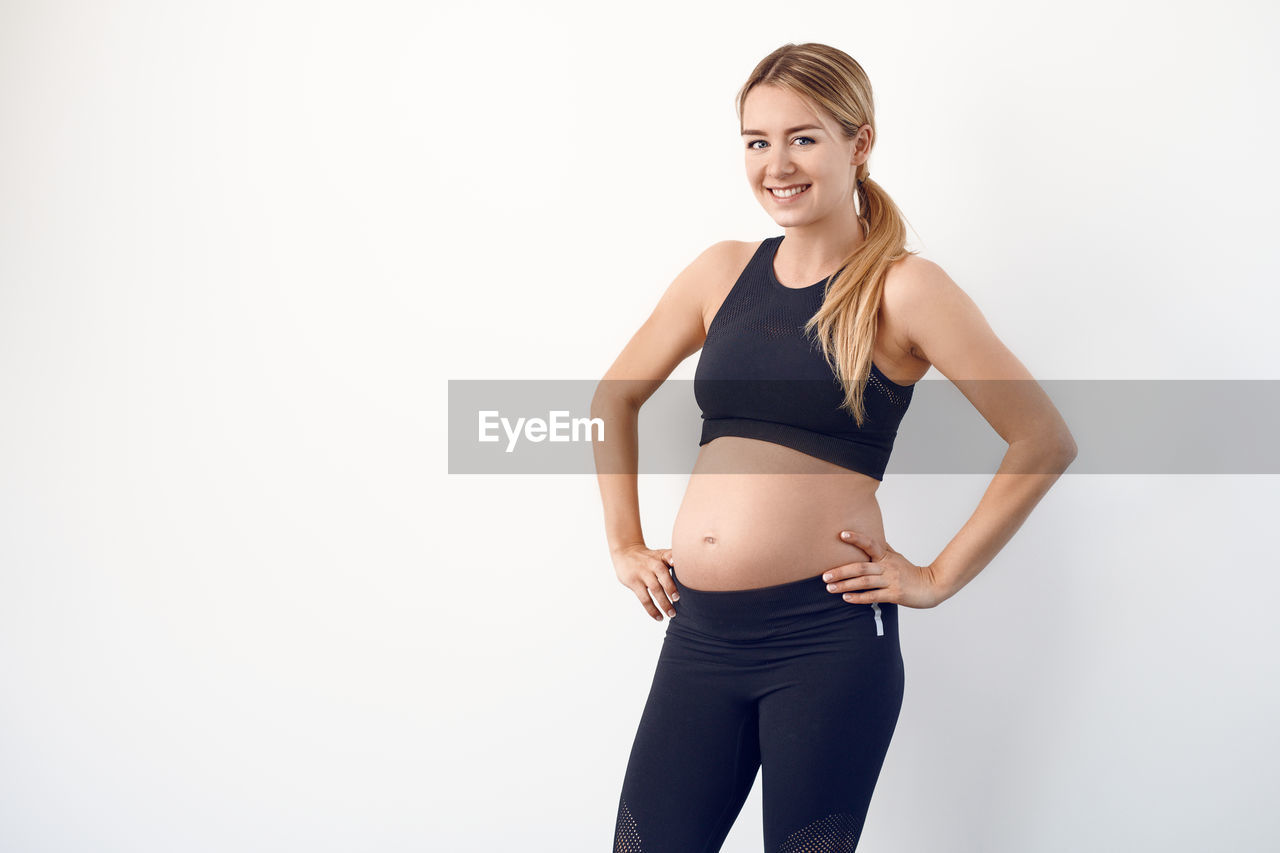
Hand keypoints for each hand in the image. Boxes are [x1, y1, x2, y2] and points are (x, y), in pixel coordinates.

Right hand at [611, 544, 678, 621]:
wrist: (625, 553)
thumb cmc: (649, 558)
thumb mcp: (660, 554)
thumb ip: (674, 560)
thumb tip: (692, 571)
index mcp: (661, 557)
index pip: (669, 556)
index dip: (673, 560)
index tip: (676, 564)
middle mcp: (653, 564)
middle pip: (663, 575)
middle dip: (671, 588)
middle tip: (678, 600)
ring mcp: (643, 574)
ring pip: (655, 589)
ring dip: (664, 603)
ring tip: (671, 614)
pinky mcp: (634, 583)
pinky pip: (644, 599)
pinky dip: (652, 609)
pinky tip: (659, 617)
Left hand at [823, 530, 945, 609]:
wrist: (932, 586)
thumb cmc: (912, 572)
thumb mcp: (898, 557)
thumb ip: (883, 550)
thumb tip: (872, 538)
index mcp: (886, 556)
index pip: (870, 543)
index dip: (856, 538)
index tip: (841, 535)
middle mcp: (887, 567)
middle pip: (860, 567)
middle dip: (840, 571)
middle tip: (824, 576)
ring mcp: (891, 580)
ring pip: (864, 582)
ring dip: (845, 585)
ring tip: (830, 588)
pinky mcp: (895, 594)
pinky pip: (873, 596)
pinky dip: (858, 597)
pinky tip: (846, 598)